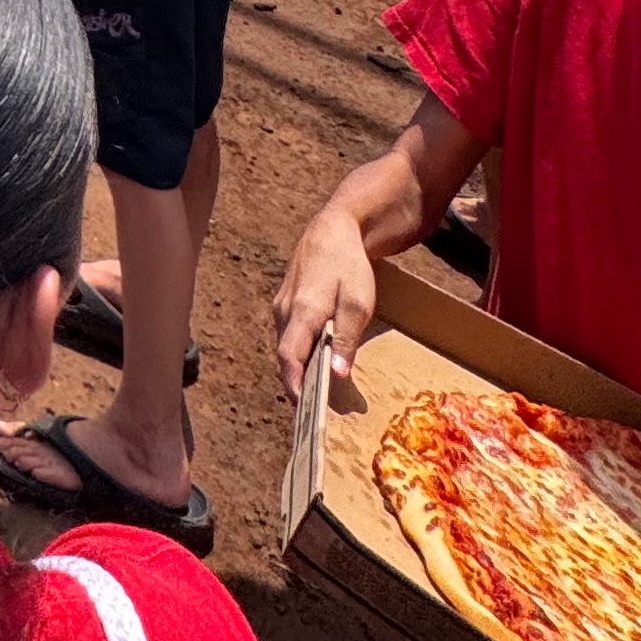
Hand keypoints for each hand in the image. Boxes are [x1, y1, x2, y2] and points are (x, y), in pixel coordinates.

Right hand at [272, 207, 377, 402]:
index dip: (294, 386)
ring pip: (286, 345)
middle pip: (285, 356)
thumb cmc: (349, 265)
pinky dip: (299, 352)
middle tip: (318, 411)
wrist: (334, 229)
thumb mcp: (358, 303)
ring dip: (299, 368)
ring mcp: (282, 305)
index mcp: (302, 312)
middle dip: (298, 384)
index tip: (304, 411)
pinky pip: (289, 334)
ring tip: (320, 392)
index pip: (288, 358)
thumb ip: (345, 339)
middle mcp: (284, 311)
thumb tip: (336, 376)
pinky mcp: (285, 302)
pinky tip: (317, 360)